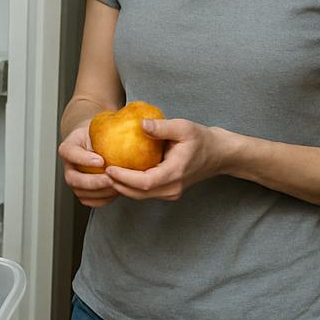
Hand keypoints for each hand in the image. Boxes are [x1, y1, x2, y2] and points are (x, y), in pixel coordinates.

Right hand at [58, 124, 117, 207]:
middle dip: (93, 182)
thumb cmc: (96, 134)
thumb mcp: (99, 126)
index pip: (70, 153)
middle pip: (72, 178)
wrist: (93, 142)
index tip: (100, 160)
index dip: (83, 159)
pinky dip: (102, 199)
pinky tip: (114, 192)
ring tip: (116, 186)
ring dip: (100, 192)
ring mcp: (74, 179)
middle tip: (110, 179)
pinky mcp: (82, 190)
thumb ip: (107, 127)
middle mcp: (68, 165)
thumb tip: (136, 126)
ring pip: (81, 192)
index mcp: (68, 148)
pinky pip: (89, 200)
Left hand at [104, 118, 228, 201]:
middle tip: (101, 172)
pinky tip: (120, 175)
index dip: (124, 178)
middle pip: (139, 193)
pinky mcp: (169, 191)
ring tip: (106, 174)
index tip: (108, 168)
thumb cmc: (202, 139)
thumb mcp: (184, 127)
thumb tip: (140, 123)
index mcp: (175, 173)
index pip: (144, 183)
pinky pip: (146, 192)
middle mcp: (172, 188)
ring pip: (141, 195)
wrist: (219, 154)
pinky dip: (131, 186)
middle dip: (118, 185)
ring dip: (123, 187)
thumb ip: (162, 127)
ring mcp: (171, 192)